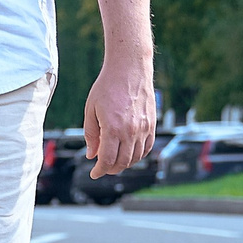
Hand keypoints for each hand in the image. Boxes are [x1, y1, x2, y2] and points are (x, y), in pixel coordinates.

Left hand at [82, 53, 156, 177]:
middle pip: (122, 162)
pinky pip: (147, 148)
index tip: (94, 173)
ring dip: (124, 164)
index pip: (107, 159)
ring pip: (136, 157)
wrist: (129, 69)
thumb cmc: (107, 86)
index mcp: (112, 128)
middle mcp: (130, 131)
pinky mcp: (152, 124)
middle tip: (102, 169)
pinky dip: (138, 155)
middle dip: (111, 169)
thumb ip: (91, 134)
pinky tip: (129, 154)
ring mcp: (144, 128)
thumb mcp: (91, 110)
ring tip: (114, 162)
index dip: (99, 170)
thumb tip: (91, 155)